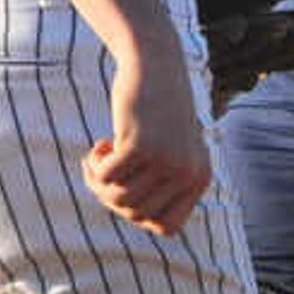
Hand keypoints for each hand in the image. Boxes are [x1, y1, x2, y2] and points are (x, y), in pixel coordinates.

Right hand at [85, 45, 212, 235]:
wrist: (155, 65)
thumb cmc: (158, 112)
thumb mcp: (169, 149)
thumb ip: (160, 185)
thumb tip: (136, 215)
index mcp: (200, 179)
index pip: (166, 227)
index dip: (141, 216)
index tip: (130, 191)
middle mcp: (188, 174)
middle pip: (136, 214)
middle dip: (112, 198)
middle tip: (106, 170)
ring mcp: (167, 160)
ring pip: (118, 198)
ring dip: (99, 182)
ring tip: (100, 158)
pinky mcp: (141, 145)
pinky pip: (106, 177)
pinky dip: (94, 166)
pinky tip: (99, 146)